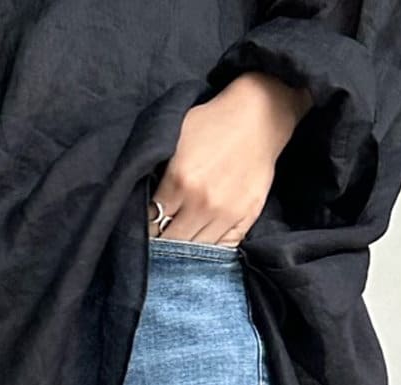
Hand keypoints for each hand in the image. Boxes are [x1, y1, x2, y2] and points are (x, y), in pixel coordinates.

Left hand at [152, 71, 311, 243]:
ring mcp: (226, 213)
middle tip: (161, 237)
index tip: (146, 226)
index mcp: (180, 180)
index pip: (152, 222)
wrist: (259, 117)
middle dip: (163, 242)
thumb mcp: (175, 137)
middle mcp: (202, 202)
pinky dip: (211, 249)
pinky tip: (204, 240)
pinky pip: (223, 248)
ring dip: (186, 249)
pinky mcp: (246, 217)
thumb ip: (156, 168)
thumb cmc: (213, 123)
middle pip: (172, 242)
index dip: (146, 226)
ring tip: (182, 240)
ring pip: (196, 250)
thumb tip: (141, 198)